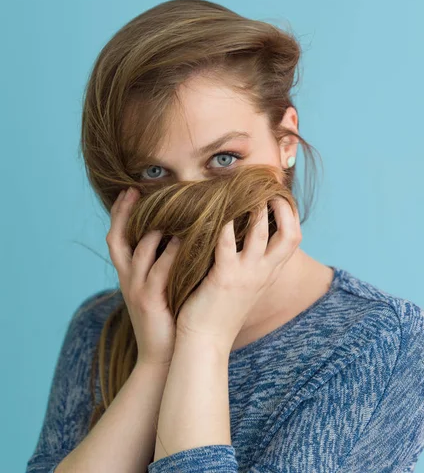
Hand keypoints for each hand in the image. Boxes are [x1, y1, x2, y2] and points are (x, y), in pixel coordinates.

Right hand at [106, 187, 181, 366]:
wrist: (163, 357)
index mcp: (129, 274)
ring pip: (136, 252)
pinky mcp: (149, 302)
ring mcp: (136, 290)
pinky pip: (157, 273)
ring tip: (165, 209)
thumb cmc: (168, 318)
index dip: (120, 214)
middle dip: (123, 214)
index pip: (118, 237)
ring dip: (150, 230)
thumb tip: (178, 234)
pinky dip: (168, 255)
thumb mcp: (161, 287)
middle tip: (134, 190)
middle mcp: (127, 279)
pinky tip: (181, 240)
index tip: (129, 190)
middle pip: (117, 239)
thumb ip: (164, 262)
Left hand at [175, 196, 301, 350]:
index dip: (291, 215)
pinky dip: (224, 224)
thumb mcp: (245, 287)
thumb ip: (251, 266)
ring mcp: (246, 274)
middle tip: (269, 189)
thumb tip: (247, 241)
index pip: (293, 239)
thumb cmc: (220, 313)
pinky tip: (216, 210)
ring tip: (244, 191)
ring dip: (255, 208)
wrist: (205, 342)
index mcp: (269, 274)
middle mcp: (263, 273)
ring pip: (260, 232)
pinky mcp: (224, 277)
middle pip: (290, 234)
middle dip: (283, 207)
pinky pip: (227, 243)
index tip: (279, 196)